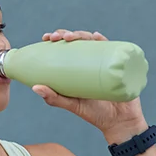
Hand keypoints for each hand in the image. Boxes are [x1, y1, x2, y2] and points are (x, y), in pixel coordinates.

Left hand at [33, 29, 147, 141]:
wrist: (120, 122)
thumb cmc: (95, 114)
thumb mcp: (72, 105)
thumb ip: (54, 98)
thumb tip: (34, 87)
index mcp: (77, 68)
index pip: (65, 48)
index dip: (56, 39)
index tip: (46, 38)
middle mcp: (90, 61)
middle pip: (78, 41)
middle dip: (66, 34)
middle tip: (56, 38)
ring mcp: (104, 61)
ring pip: (92, 42)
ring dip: (81, 34)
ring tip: (71, 37)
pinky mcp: (118, 64)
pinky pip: (113, 48)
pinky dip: (104, 40)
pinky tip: (97, 36)